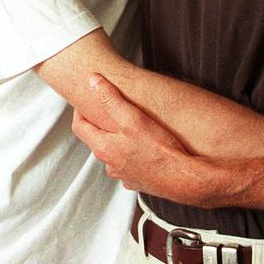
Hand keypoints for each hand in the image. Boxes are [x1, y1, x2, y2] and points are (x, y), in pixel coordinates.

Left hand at [72, 74, 199, 201]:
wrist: (185, 178)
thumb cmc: (159, 151)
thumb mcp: (132, 118)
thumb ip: (110, 98)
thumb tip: (93, 81)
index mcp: (104, 148)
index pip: (79, 127)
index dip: (79, 112)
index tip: (84, 104)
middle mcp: (110, 164)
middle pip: (96, 141)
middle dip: (101, 126)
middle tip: (108, 113)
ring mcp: (124, 176)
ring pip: (113, 155)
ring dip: (117, 143)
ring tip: (129, 131)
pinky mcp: (139, 182)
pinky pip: (130, 167)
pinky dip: (132, 157)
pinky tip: (145, 150)